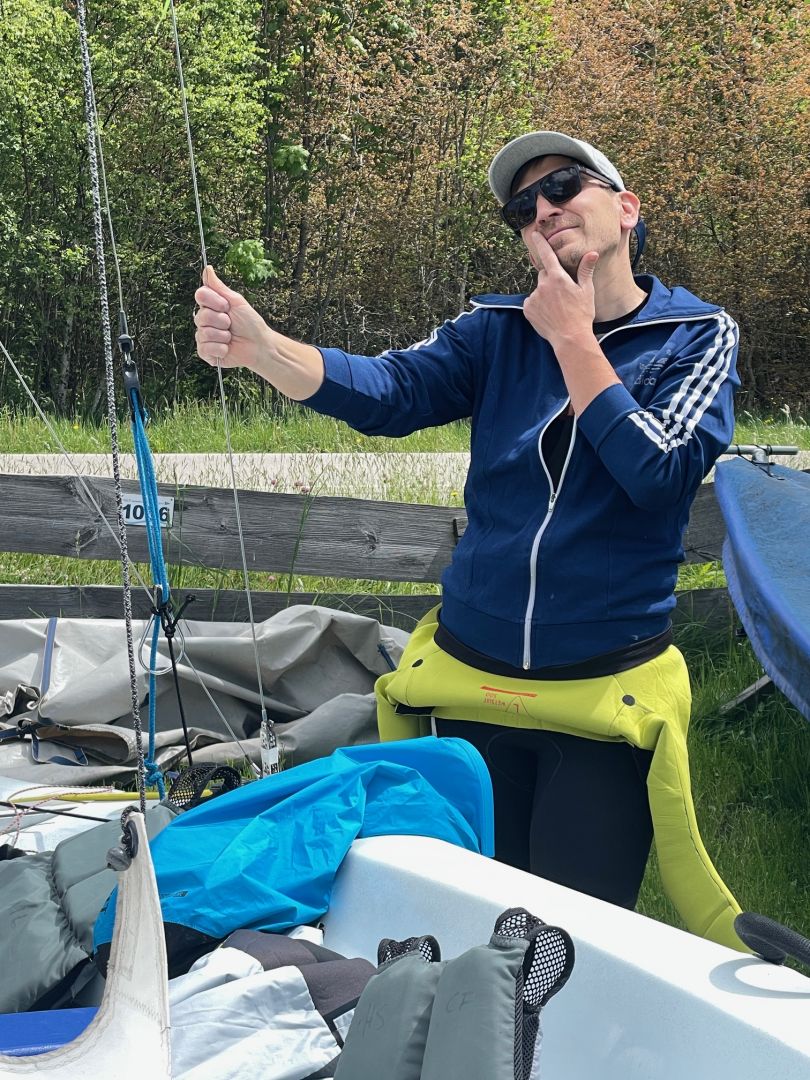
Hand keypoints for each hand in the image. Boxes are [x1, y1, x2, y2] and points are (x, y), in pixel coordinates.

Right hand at [194, 265, 270, 369]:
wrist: (260, 345)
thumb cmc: (250, 323)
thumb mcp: (236, 301)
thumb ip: (219, 287)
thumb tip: (208, 268)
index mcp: (210, 306)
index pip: (200, 295)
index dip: (214, 302)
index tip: (227, 306)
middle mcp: (204, 321)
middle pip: (201, 316)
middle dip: (221, 320)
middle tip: (231, 324)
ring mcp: (204, 337)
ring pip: (204, 333)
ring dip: (222, 336)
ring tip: (231, 337)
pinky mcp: (206, 353)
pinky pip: (205, 348)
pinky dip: (220, 349)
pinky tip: (227, 348)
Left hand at [522, 233, 598, 347]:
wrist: (570, 338)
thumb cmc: (582, 314)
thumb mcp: (587, 291)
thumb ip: (585, 270)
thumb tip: (592, 253)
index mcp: (558, 278)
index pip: (547, 255)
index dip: (541, 243)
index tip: (535, 235)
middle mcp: (543, 285)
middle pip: (544, 275)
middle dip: (551, 279)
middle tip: (562, 294)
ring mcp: (534, 298)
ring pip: (538, 290)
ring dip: (545, 294)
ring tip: (557, 308)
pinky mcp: (527, 309)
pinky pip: (531, 302)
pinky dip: (537, 305)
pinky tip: (548, 314)